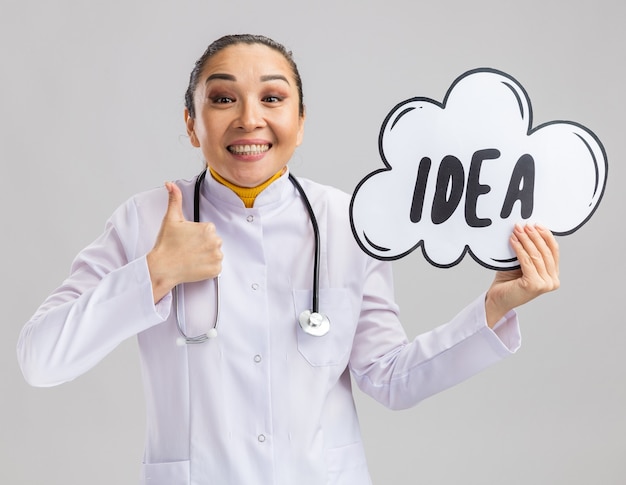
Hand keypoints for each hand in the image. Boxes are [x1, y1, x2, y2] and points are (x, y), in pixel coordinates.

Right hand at [147, 182, 222, 302]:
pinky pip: (216, 267)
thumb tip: (171, 184)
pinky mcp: (216, 270)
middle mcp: (215, 242)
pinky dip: (208, 267)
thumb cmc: (166, 245)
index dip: (196, 235)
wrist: (163, 267)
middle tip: (188, 249)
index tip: (187, 240)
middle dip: (202, 245)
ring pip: (215, 253)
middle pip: (212, 241)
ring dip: (206, 256)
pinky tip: (196, 265)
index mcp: (208, 228)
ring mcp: (216, 257)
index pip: (208, 230)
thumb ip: (175, 199)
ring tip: (191, 257)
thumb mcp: (171, 219)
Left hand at [485, 223, 559, 326]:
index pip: (554, 252)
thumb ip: (529, 252)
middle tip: (525, 225)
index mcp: (553, 276)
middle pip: (545, 252)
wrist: (497, 299)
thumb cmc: (508, 282)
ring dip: (526, 240)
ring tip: (517, 230)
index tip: (537, 224)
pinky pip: (527, 261)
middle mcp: (553, 281)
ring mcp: (545, 284)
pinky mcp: (534, 284)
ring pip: (536, 256)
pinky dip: (519, 249)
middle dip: (534, 236)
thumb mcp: (522, 264)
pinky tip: (512, 240)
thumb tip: (528, 229)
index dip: (546, 236)